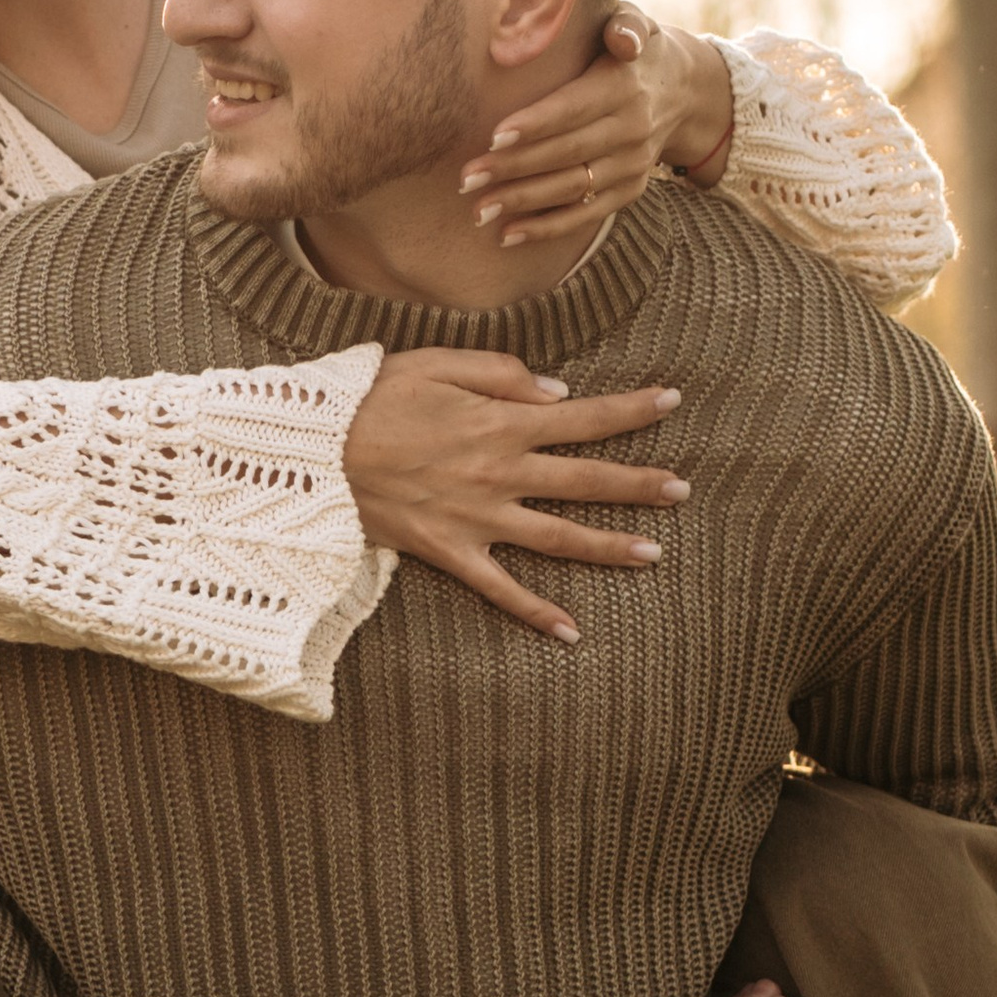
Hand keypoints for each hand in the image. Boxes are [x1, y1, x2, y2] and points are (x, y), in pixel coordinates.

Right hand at [344, 350, 686, 642]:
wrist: (312, 454)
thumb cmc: (370, 399)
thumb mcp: (435, 362)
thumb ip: (501, 372)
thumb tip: (559, 395)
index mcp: (501, 422)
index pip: (584, 417)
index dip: (631, 409)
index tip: (672, 401)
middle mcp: (500, 474)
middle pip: (586, 481)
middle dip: (640, 484)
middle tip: (683, 489)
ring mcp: (478, 518)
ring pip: (559, 537)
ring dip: (610, 546)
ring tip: (656, 554)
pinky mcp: (450, 553)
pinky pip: (500, 590)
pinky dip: (535, 613)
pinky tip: (571, 633)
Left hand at [461, 9, 737, 249]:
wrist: (685, 90)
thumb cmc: (636, 50)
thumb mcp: (637, 22)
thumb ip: (626, 23)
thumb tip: (622, 40)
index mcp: (624, 86)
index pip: (574, 108)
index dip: (535, 124)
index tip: (493, 137)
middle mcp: (632, 129)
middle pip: (566, 153)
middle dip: (513, 168)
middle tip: (467, 178)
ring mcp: (632, 165)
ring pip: (572, 188)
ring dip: (523, 202)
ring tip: (478, 210)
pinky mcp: (629, 190)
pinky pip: (586, 215)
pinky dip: (548, 228)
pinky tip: (508, 234)